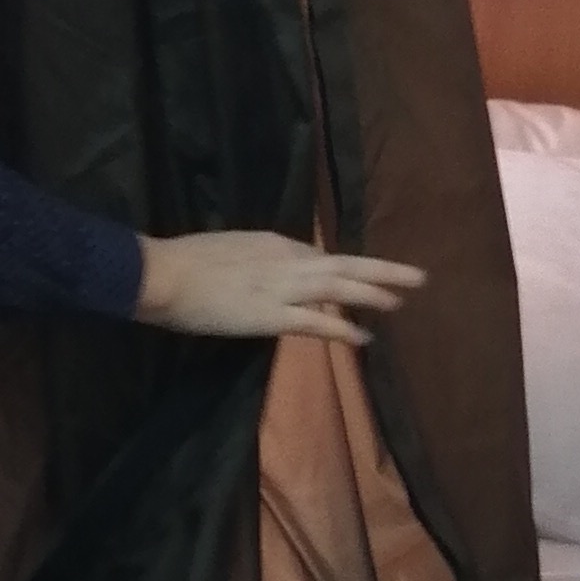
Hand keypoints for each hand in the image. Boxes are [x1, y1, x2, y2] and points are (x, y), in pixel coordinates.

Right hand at [135, 229, 423, 347]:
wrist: (162, 274)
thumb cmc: (182, 262)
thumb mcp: (225, 250)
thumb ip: (249, 259)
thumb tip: (257, 273)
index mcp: (272, 242)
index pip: (316, 255)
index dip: (341, 268)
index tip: (358, 276)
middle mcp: (286, 259)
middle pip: (345, 263)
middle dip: (383, 270)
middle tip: (418, 276)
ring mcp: (282, 287)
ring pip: (341, 286)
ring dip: (375, 293)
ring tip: (403, 300)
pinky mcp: (272, 315)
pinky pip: (318, 322)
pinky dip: (343, 328)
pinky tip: (364, 338)